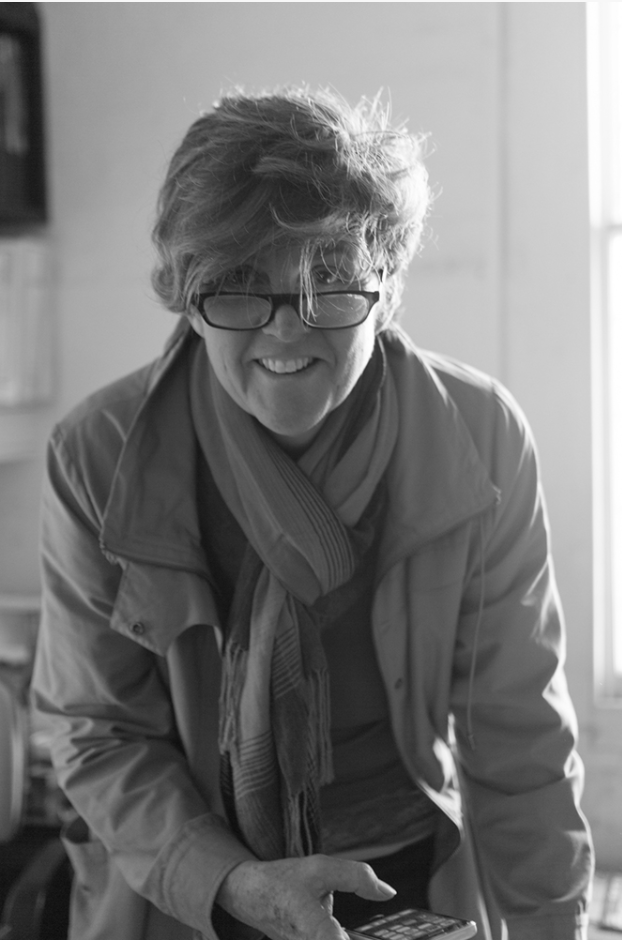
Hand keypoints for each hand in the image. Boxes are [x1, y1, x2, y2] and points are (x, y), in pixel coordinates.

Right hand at [215, 854, 396, 939]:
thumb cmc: (284, 880)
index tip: (394, 937)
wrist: (248, 894)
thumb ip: (358, 878)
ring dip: (345, 932)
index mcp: (315, 931)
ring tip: (347, 921)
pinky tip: (338, 927)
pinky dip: (337, 935)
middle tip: (394, 936)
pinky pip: (331, 939)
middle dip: (354, 933)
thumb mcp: (321, 869)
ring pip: (337, 938)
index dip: (357, 939)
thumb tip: (388, 893)